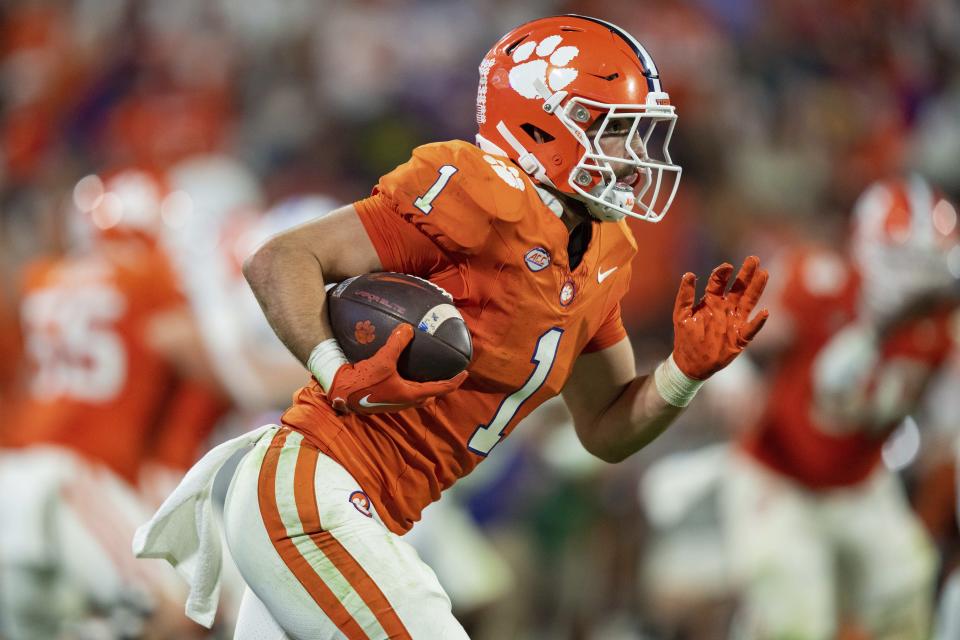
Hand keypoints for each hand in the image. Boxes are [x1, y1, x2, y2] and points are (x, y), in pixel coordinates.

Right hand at [327, 323, 467, 413]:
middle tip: (446, 374)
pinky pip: (404, 390)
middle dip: (440, 387)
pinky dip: (410, 381)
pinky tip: (402, 369)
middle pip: (430, 395)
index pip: (441, 389)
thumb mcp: (382, 361)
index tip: (465, 373)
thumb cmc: (364, 382)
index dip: (455, 381)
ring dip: (425, 386)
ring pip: (417, 395)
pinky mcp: (385, 397)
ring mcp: (395, 401)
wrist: (340, 394)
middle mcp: (406, 401)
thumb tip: (408, 328)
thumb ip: (397, 343)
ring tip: (426, 371)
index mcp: (411, 395)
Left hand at [672, 256, 768, 379]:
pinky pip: (751, 328)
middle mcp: (725, 308)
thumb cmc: (686, 337)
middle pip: (738, 287)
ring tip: (764, 274)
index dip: (723, 273)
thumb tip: (688, 274)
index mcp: (711, 301)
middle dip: (746, 274)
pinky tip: (765, 312)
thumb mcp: (681, 315)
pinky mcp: (740, 338)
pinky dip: (758, 321)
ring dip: (756, 289)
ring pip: (748, 302)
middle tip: (754, 259)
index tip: (727, 266)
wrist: (690, 363)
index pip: (719, 282)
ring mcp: (734, 322)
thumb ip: (685, 295)